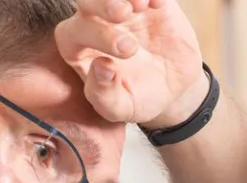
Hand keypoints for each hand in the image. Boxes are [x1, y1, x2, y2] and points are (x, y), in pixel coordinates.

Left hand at [54, 0, 205, 128]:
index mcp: (78, 48)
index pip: (74, 32)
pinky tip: (158, 4)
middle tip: (124, 13)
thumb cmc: (137, 99)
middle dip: (103, 2)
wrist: (172, 91)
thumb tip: (100, 66)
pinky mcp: (148, 0)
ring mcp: (121, 7)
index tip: (127, 49)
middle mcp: (94, 21)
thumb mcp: (120, 108)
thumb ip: (103, 94)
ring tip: (143, 4)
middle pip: (86, 0)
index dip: (96, 34)